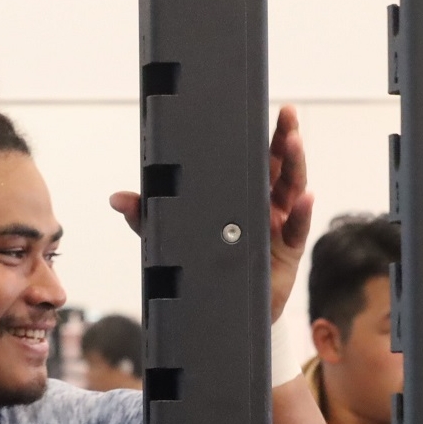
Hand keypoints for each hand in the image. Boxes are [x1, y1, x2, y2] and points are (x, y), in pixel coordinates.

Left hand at [107, 105, 314, 323]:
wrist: (220, 311)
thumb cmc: (203, 268)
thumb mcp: (171, 240)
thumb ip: (147, 218)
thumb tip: (118, 199)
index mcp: (241, 196)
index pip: (256, 160)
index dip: (265, 136)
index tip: (269, 112)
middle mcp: (263, 206)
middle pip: (280, 167)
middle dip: (285, 139)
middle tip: (287, 116)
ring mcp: (278, 226)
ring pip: (292, 190)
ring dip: (295, 165)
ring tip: (293, 142)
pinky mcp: (286, 252)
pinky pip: (297, 230)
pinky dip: (301, 213)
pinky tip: (305, 199)